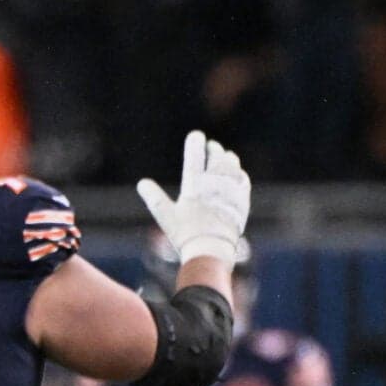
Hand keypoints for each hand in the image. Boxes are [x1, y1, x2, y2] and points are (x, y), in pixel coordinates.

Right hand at [136, 131, 251, 266]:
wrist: (213, 250)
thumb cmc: (186, 235)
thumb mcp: (166, 217)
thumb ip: (154, 198)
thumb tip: (142, 183)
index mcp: (195, 184)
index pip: (195, 155)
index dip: (195, 142)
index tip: (196, 135)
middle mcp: (214, 183)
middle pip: (217, 156)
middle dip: (213, 149)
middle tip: (211, 147)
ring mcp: (230, 190)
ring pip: (232, 164)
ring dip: (227, 158)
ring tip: (224, 156)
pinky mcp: (242, 199)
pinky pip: (242, 178)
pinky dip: (237, 173)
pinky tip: (236, 174)